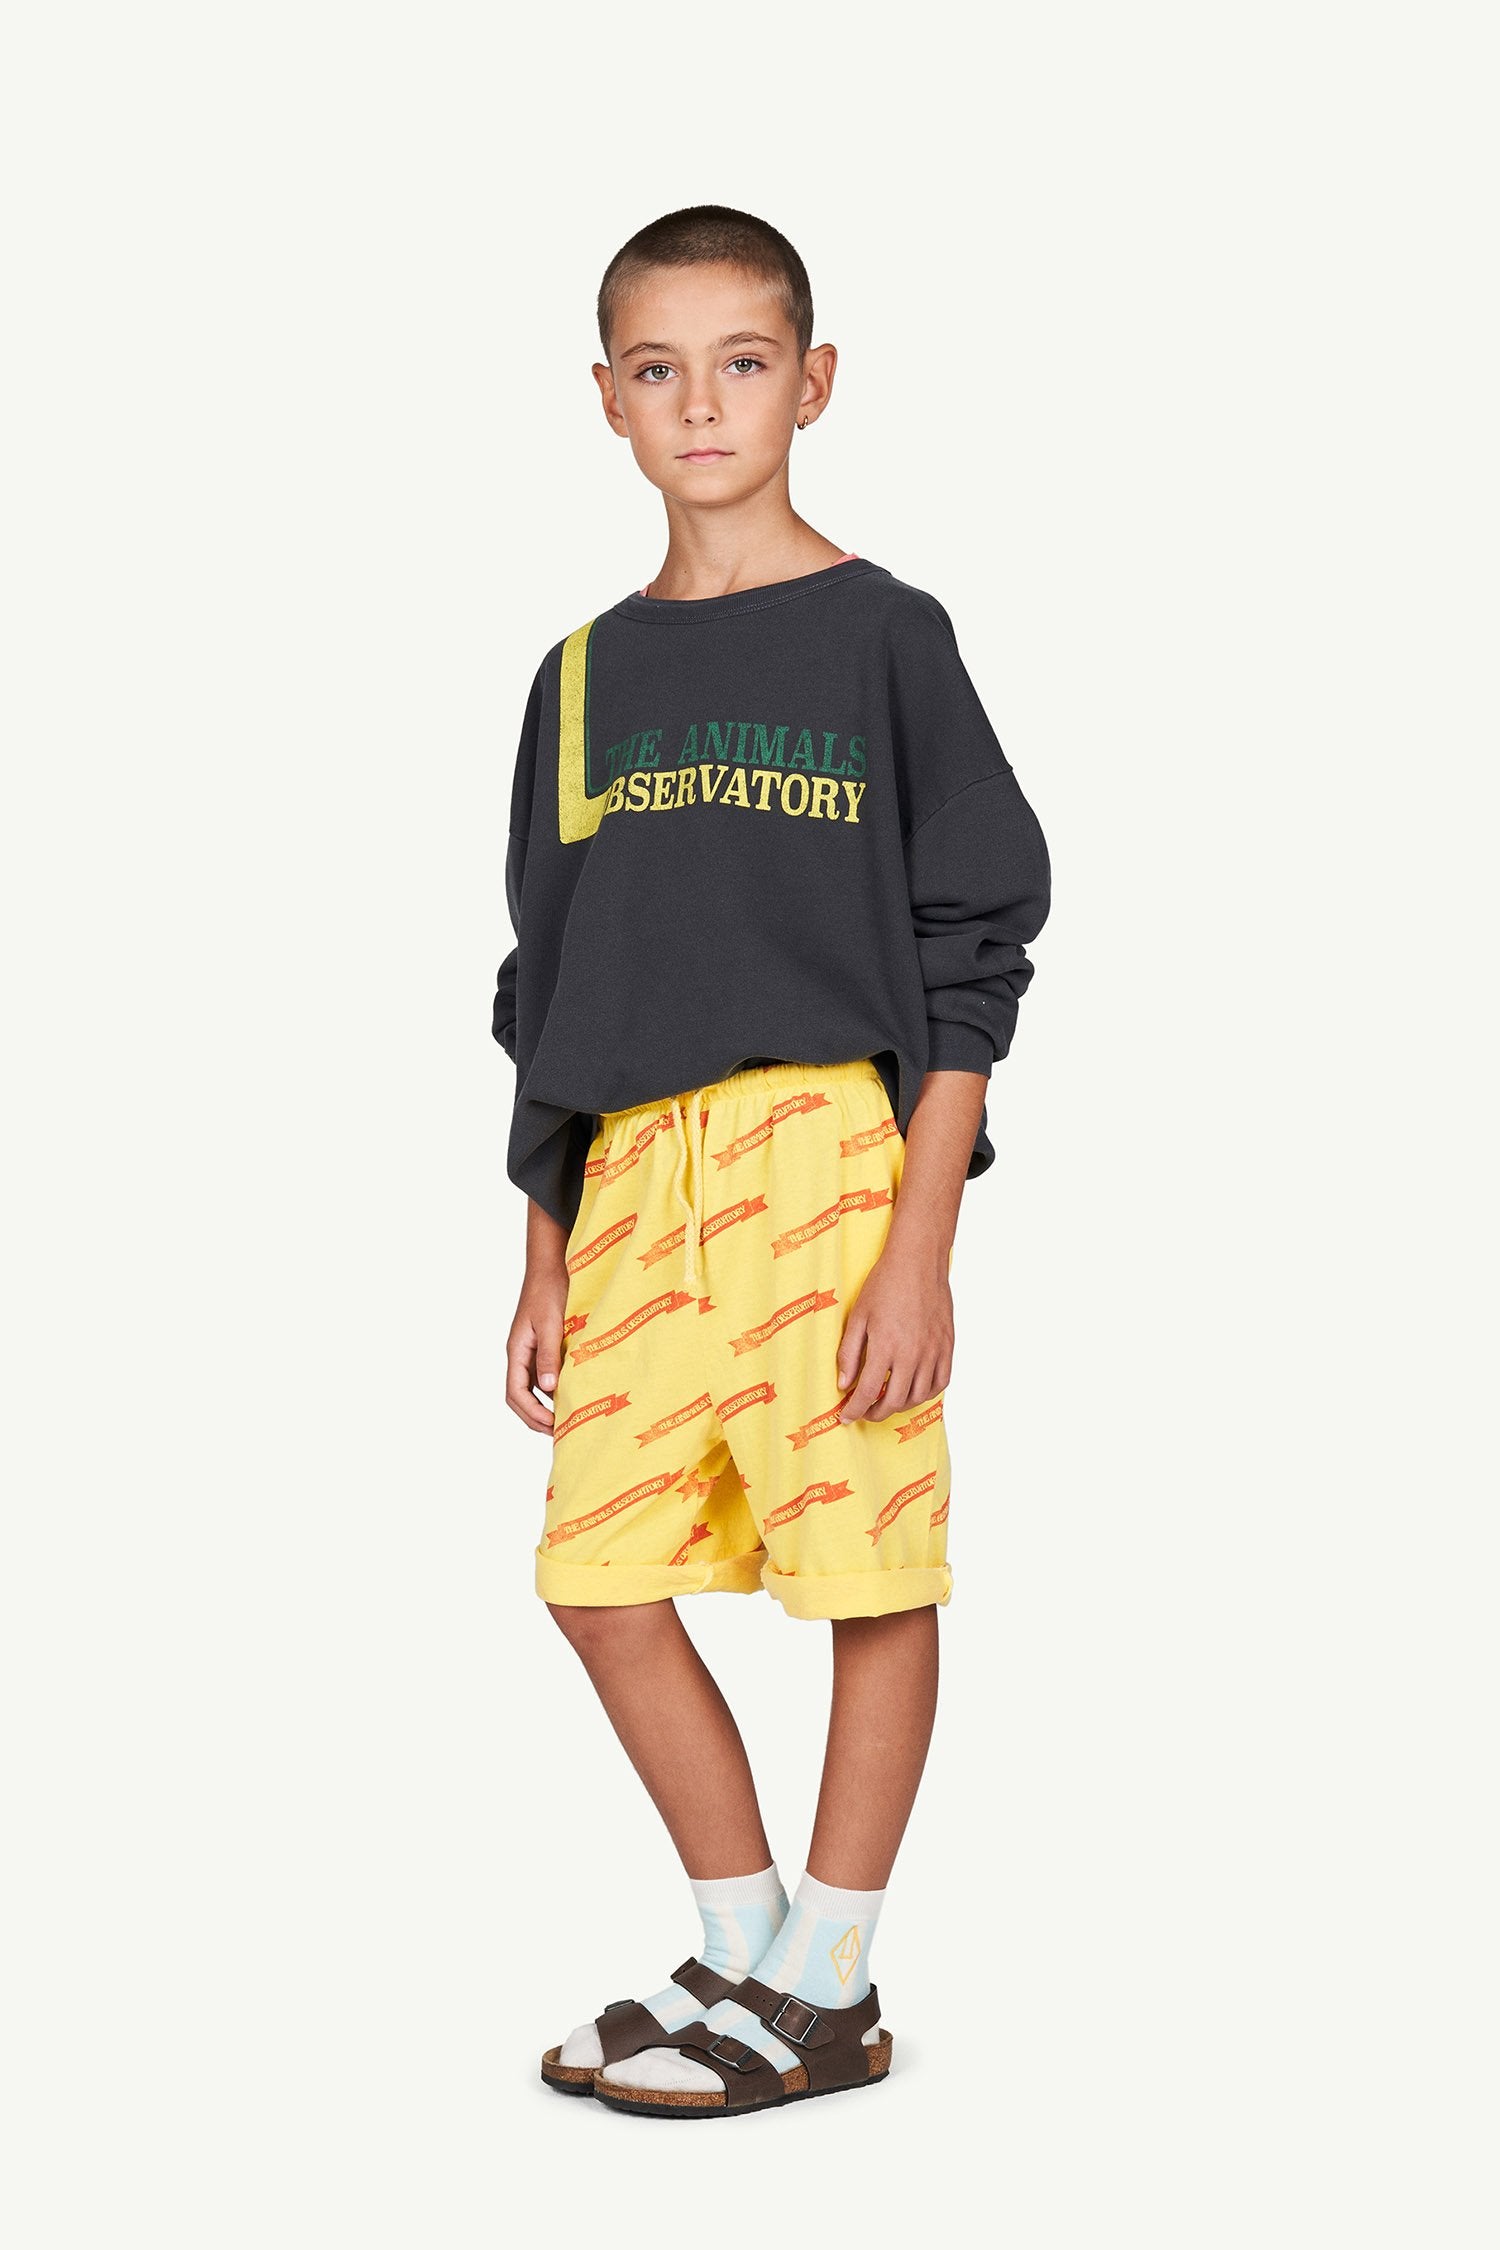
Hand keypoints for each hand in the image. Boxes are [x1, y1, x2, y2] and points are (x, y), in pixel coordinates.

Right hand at [506, 1258, 568, 1432]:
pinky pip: (543, 1374)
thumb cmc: (550, 1290)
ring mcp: (530, 1349)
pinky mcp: (543, 1344)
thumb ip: (549, 1355)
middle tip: (559, 1432)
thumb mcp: (551, 1323)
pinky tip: (571, 1393)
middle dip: (535, 1417)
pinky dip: (553, 1389)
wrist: (552, 1264)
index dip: (531, 1413)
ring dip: (544, 1405)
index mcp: (516, 1350)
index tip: (552, 1425)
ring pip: (531, 1387)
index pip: (515, 1392)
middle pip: (519, 1395)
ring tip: (566, 1419)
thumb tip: (549, 1389)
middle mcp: (520, 1353)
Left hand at [836, 1239, 953, 1422]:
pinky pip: (941, 1382)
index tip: (846, 1417)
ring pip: (918, 1396)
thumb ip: (849, 1353)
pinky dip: (926, 1393)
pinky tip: (914, 1390)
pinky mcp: (947, 1346)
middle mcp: (912, 1354)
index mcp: (885, 1346)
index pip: (868, 1393)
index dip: (854, 1410)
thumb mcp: (858, 1317)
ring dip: (900, 1405)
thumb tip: (844, 1384)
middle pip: (894, 1401)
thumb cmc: (884, 1285)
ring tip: (887, 1400)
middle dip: (875, 1413)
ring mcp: (933, 1351)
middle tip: (865, 1411)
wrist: (917, 1262)